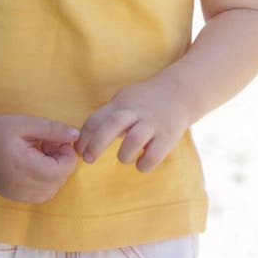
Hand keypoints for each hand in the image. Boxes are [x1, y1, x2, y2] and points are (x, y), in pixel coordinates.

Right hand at [0, 112, 79, 202]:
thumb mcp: (26, 123)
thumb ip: (52, 130)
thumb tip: (76, 136)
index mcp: (21, 165)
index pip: (60, 171)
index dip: (67, 156)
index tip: (59, 141)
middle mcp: (18, 185)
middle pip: (57, 182)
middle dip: (61, 164)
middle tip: (49, 145)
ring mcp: (14, 194)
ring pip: (50, 192)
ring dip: (54, 175)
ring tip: (42, 155)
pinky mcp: (12, 197)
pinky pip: (39, 196)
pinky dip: (44, 183)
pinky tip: (35, 166)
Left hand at [76, 78, 190, 172]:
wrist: (179, 93)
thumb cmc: (143, 101)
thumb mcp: (123, 101)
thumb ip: (106, 116)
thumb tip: (83, 139)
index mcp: (121, 104)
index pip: (96, 118)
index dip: (83, 137)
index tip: (78, 150)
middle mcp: (136, 112)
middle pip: (112, 125)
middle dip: (96, 144)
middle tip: (89, 159)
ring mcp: (153, 124)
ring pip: (134, 140)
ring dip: (124, 154)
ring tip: (124, 157)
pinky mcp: (168, 137)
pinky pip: (153, 155)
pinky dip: (144, 164)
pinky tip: (142, 163)